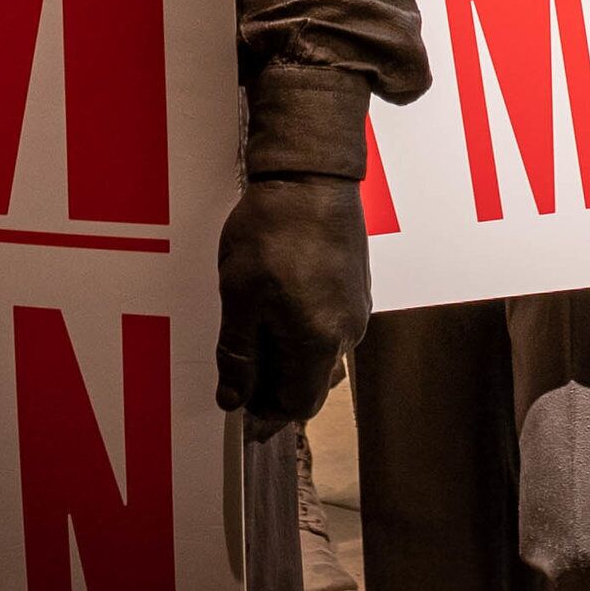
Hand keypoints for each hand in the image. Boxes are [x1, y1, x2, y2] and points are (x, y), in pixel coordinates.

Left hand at [216, 174, 368, 426]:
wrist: (311, 174)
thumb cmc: (273, 232)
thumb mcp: (239, 297)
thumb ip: (238, 355)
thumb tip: (233, 401)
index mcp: (319, 343)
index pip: (298, 406)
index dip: (266, 415)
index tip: (239, 408)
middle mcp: (347, 332)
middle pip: (312, 384)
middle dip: (275, 387)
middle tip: (238, 372)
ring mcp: (356, 307)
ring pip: (321, 355)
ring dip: (288, 358)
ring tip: (253, 335)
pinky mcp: (355, 285)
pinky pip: (329, 327)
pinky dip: (302, 333)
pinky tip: (276, 309)